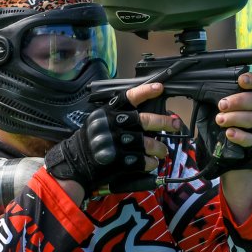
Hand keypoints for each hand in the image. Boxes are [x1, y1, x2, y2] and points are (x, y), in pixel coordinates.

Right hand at [45, 82, 179, 194]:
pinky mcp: (116, 159)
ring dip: (159, 148)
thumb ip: (119, 115)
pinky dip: (149, 162)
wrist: (75, 163)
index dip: (145, 91)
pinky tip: (152, 163)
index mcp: (107, 112)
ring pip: (145, 142)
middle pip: (144, 120)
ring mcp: (113, 142)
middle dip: (164, 122)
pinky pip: (140, 160)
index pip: (128, 97)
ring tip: (163, 151)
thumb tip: (149, 116)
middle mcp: (111, 125)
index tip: (160, 88)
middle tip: (176, 124)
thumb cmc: (91, 140)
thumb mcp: (100, 121)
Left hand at [195, 72, 251, 178]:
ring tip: (220, 120)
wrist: (215, 146)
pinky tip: (229, 133)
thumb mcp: (207, 104)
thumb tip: (200, 84)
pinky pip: (251, 138)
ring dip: (235, 118)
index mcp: (245, 96)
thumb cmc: (214, 120)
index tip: (241, 80)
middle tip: (222, 105)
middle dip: (238, 101)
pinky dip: (240, 135)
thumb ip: (209, 94)